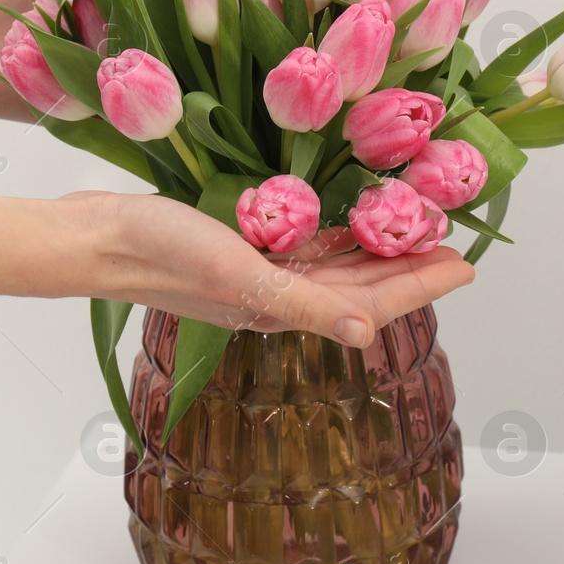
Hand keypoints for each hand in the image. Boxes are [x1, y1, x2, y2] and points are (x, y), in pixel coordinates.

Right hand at [85, 192, 473, 346]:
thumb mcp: (239, 273)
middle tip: (456, 247)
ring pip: (335, 269)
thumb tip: (367, 337)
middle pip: (361, 288)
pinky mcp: (237, 248)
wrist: (95, 238)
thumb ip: (304, 303)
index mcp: (282, 307)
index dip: (421, 285)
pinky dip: (333, 240)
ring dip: (377, 255)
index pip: (370, 303)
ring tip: (416, 234)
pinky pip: (301, 249)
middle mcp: (277, 296)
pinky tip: (350, 226)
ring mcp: (257, 273)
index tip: (467, 265)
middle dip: (411, 270)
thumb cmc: (161, 252)